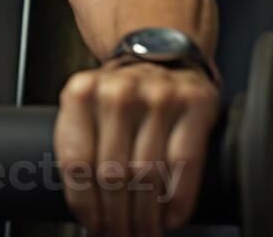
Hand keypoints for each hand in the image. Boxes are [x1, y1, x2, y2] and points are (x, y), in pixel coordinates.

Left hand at [54, 59, 220, 235]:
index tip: (91, 225)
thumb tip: (82, 206)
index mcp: (81, 92)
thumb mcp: (87, 105)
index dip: (84, 204)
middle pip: (112, 175)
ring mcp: (159, 96)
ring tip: (143, 233)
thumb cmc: (121, 91)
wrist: (161, 53)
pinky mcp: (195, 104)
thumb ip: (78, 141)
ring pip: (148, 175)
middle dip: (115, 217)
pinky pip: (185, 165)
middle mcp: (118, 91)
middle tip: (118, 236)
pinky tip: (170, 218)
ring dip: (145, 217)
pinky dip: (177, 201)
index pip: (77, 162)